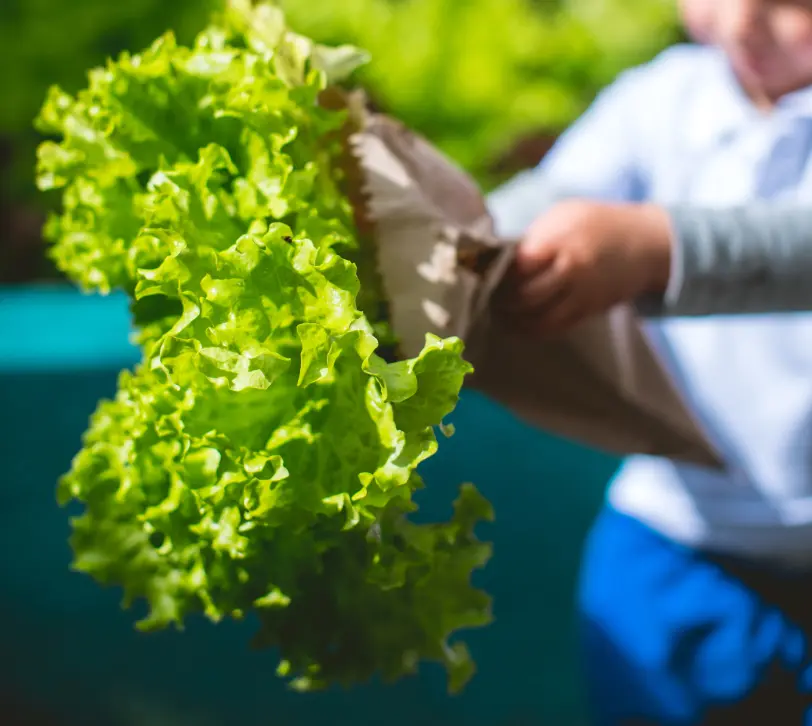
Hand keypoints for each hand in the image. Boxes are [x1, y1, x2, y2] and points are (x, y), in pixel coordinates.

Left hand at [493, 200, 672, 334]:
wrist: (646, 243)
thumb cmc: (595, 224)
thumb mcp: (562, 217)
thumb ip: (532, 240)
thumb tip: (497, 260)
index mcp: (561, 240)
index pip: (518, 266)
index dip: (497, 273)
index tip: (483, 274)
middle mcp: (572, 269)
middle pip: (525, 296)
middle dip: (502, 300)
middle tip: (486, 298)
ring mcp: (582, 294)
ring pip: (538, 319)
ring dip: (514, 321)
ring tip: (498, 314)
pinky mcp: (588, 312)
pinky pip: (554, 328)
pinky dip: (532, 330)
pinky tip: (518, 324)